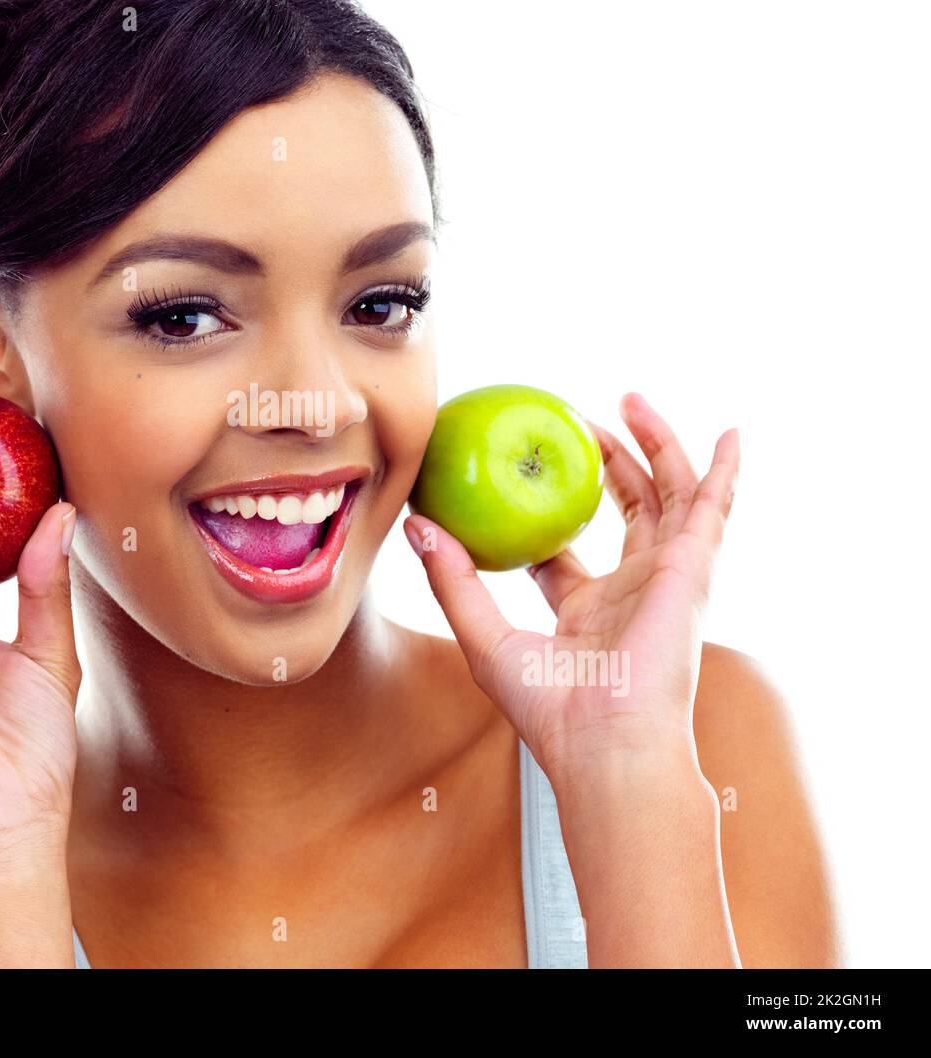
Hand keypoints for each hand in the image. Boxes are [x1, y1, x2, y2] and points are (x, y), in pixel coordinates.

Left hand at [405, 392, 739, 782]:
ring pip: (667, 498)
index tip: (523, 472)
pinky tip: (729, 435)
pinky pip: (712, 508)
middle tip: (581, 423)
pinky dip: (724, 471)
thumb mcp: (484, 636)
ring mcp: (665, 579)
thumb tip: (418, 524)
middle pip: (623, 513)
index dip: (546, 512)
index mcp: (585, 612)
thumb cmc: (549, 709)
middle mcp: (630, 592)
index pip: (564, 553)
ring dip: (655, 448)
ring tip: (630, 402)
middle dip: (607, 465)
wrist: (608, 744)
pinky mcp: (692, 569)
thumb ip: (453, 580)